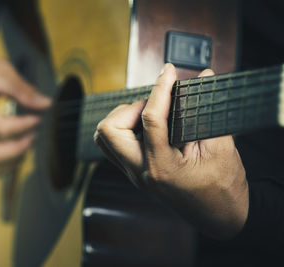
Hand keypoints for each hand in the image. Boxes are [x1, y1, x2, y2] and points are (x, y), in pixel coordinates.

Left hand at [94, 63, 248, 238]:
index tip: (168, 71)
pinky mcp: (135, 173)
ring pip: (104, 140)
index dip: (160, 88)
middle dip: (128, 108)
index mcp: (163, 168)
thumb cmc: (224, 189)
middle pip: (108, 131)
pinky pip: (114, 147)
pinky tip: (145, 125)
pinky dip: (124, 129)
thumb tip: (202, 77)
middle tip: (154, 103)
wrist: (220, 217)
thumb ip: (206, 112)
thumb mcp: (220, 149)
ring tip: (147, 113)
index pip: (151, 120)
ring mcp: (135, 175)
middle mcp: (141, 172)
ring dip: (121, 119)